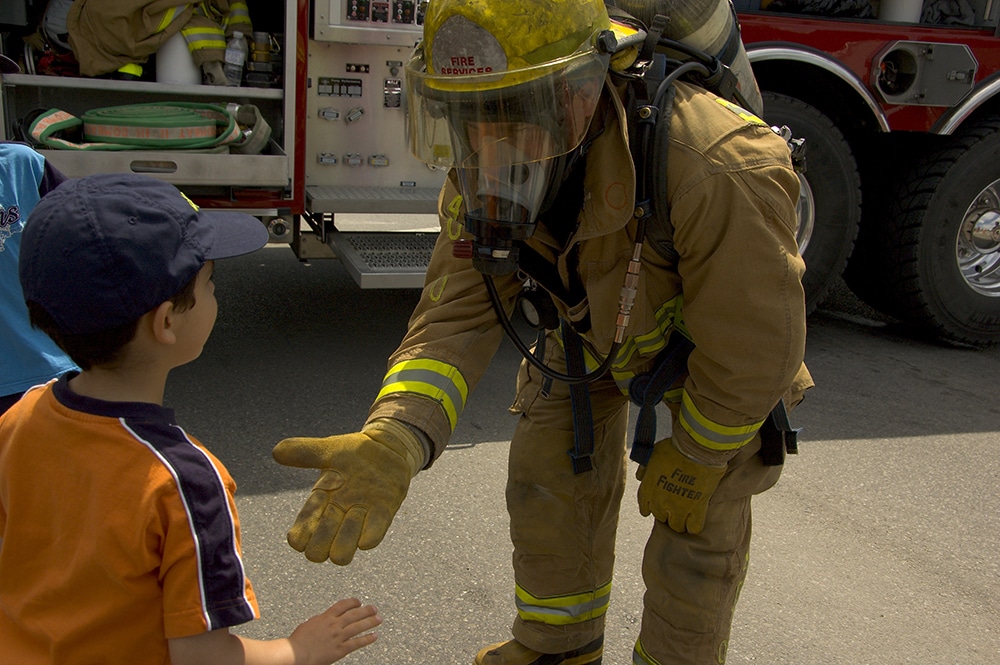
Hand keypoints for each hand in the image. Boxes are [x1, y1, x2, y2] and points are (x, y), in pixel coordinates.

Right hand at [272, 420, 422, 563]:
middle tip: (334, 511)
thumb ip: (303, 452)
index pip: (300, 536)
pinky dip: (368, 534)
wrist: (387, 446)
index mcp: (319, 503)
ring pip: (342, 554)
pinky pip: (372, 538)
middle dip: (322, 538)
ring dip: (346, 535)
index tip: (316, 502)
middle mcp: (337, 517)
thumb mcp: (327, 449)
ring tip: (356, 509)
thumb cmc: (353, 452)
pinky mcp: (383, 516)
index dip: (302, 531)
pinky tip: (368, 512)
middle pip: (317, 552)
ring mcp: (360, 519)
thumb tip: (276, 451)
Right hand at [289, 598, 380, 664]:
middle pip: (354, 614)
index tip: (359, 602)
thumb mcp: (309, 624)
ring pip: (358, 627)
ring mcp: (338, 637)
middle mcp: (334, 625)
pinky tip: (374, 636)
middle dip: (366, 610)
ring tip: (379, 619)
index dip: (353, 602)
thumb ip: (321, 621)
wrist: (296, 653)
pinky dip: (367, 639)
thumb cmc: (298, 641)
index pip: (343, 605)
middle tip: (374, 608)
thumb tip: (326, 619)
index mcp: (326, 617)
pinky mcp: (340, 649)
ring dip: (370, 622)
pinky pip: (357, 643)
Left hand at [636, 437, 725, 533]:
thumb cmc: (673, 448)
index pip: (645, 508)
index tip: (657, 504)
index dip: (651, 507)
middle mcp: (660, 503)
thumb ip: (644, 468)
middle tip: (674, 505)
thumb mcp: (652, 454)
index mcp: (647, 490)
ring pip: (676, 526)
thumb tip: (640, 476)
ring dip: (679, 522)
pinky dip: (693, 526)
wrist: (695, 450)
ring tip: (685, 516)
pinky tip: (695, 520)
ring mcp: (678, 508)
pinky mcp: (696, 509)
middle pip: (661, 518)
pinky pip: (694, 527)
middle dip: (666, 513)